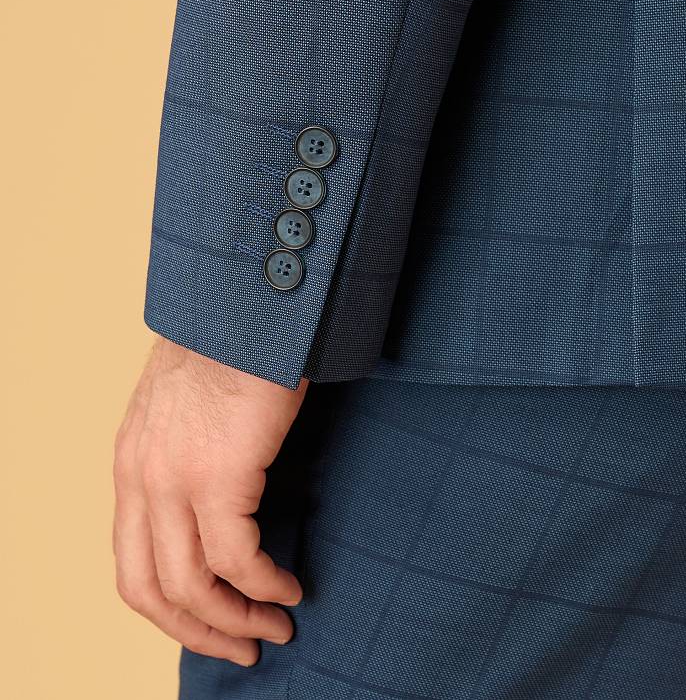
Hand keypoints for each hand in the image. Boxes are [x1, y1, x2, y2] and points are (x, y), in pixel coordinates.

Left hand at [113, 336, 307, 665]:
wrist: (251, 299)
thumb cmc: (235, 343)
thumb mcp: (190, 403)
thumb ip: (189, 451)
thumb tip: (223, 497)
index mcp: (132, 462)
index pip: (131, 563)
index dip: (170, 608)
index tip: (213, 624)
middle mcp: (140, 477)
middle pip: (150, 590)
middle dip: (198, 631)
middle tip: (243, 650)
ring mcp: (173, 478)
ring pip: (191, 586)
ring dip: (235, 620)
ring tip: (275, 630)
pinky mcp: (218, 475)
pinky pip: (239, 559)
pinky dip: (265, 586)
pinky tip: (291, 588)